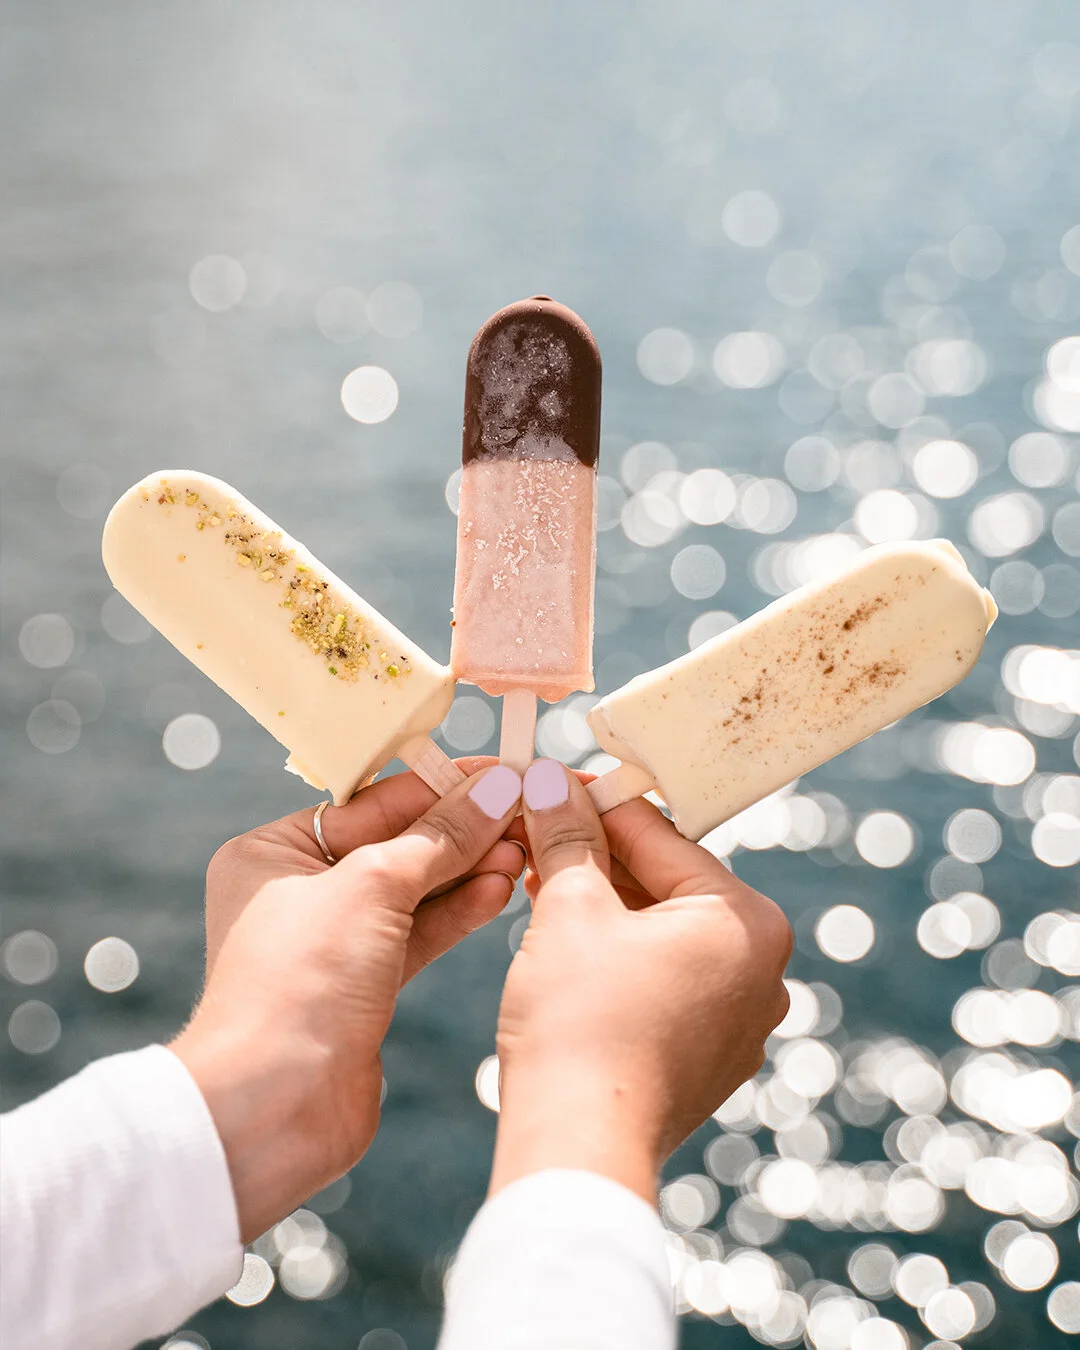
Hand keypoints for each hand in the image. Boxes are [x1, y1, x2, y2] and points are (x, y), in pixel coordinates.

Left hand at [171, 759, 524, 1240]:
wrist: (272, 1108)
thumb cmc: (297, 984)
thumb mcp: (372, 886)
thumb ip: (439, 837)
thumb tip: (495, 789)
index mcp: (273, 852)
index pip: (370, 802)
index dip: (439, 787)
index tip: (501, 773)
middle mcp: (299, 892)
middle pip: (397, 844)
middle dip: (462, 830)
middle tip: (525, 811)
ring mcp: (334, 943)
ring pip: (415, 891)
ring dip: (469, 869)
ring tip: (523, 850)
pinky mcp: (365, 986)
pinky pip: (420, 934)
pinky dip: (460, 911)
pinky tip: (501, 889)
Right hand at [491, 760, 791, 1202]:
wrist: (578, 1148)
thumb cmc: (580, 1021)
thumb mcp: (570, 909)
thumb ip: (569, 837)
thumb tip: (550, 780)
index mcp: (747, 921)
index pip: (662, 836)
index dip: (595, 803)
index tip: (551, 781)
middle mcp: (761, 970)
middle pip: (666, 884)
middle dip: (597, 856)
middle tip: (537, 827)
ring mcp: (739, 1021)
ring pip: (662, 934)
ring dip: (603, 904)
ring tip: (540, 877)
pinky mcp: (707, 1058)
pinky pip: (663, 981)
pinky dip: (617, 954)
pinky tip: (565, 938)